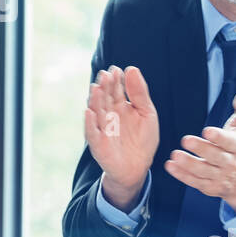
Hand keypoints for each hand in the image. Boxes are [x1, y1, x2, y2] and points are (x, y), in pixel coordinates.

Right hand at [84, 65, 158, 209]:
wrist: (137, 168)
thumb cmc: (142, 140)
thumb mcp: (147, 113)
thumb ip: (140, 93)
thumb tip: (131, 69)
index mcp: (120, 106)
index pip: (116, 89)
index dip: (116, 80)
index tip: (117, 70)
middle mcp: (108, 115)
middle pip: (104, 98)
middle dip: (105, 87)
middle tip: (106, 75)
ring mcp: (101, 128)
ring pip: (96, 112)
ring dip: (95, 100)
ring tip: (96, 88)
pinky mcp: (97, 143)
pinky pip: (91, 132)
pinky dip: (89, 122)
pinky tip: (89, 111)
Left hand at [164, 93, 235, 210]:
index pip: (230, 142)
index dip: (219, 137)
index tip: (207, 131)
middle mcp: (231, 163)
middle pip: (215, 156)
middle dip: (201, 149)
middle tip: (186, 140)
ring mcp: (221, 177)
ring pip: (204, 171)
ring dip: (188, 164)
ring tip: (175, 155)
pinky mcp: (211, 187)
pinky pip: (196, 182)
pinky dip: (182, 175)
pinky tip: (171, 166)